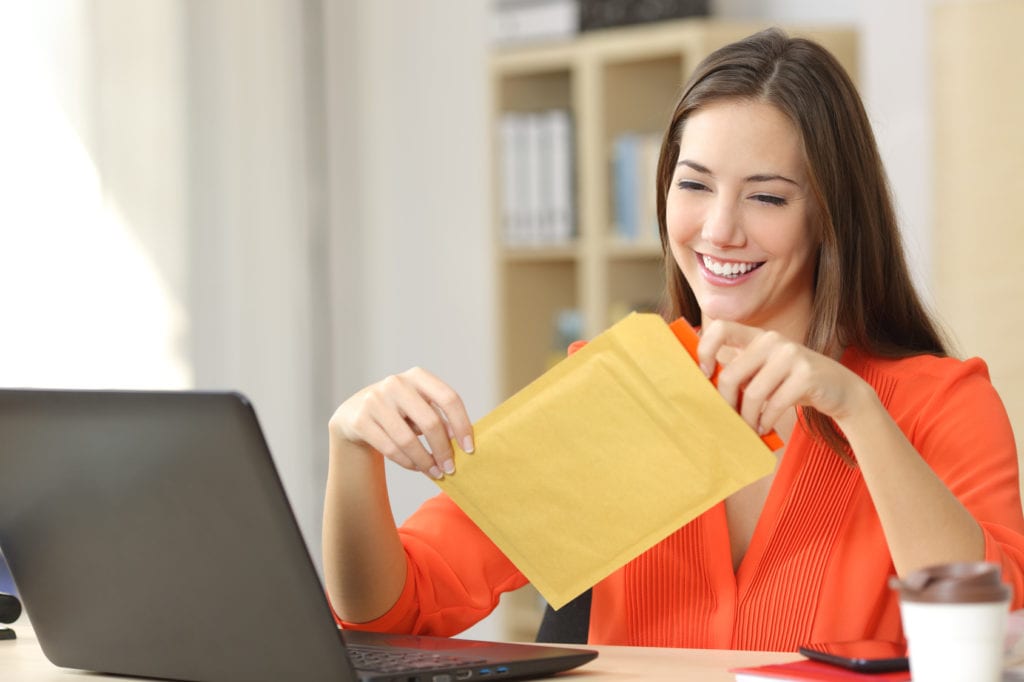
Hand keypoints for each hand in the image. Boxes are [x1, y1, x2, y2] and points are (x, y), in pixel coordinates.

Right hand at [328, 367, 473, 479]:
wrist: (355, 414)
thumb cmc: (399, 412)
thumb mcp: (419, 407)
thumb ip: (439, 418)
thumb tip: (461, 442)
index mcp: (417, 376)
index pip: (449, 398)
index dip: (462, 424)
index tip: (469, 448)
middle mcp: (396, 383)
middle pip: (430, 421)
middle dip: (443, 450)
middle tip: (451, 468)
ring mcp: (375, 400)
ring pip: (408, 439)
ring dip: (425, 461)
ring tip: (435, 473)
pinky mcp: (360, 419)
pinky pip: (390, 448)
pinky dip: (407, 462)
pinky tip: (416, 467)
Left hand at [696, 320, 870, 434]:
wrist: (841, 390)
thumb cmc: (792, 384)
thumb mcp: (765, 372)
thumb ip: (741, 372)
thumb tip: (702, 388)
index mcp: (757, 337)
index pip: (721, 328)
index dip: (705, 350)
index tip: (704, 375)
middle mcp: (772, 340)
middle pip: (731, 374)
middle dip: (726, 404)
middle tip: (728, 421)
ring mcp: (790, 355)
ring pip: (752, 393)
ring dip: (747, 418)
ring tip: (749, 429)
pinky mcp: (806, 374)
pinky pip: (774, 403)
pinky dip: (766, 420)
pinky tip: (764, 428)